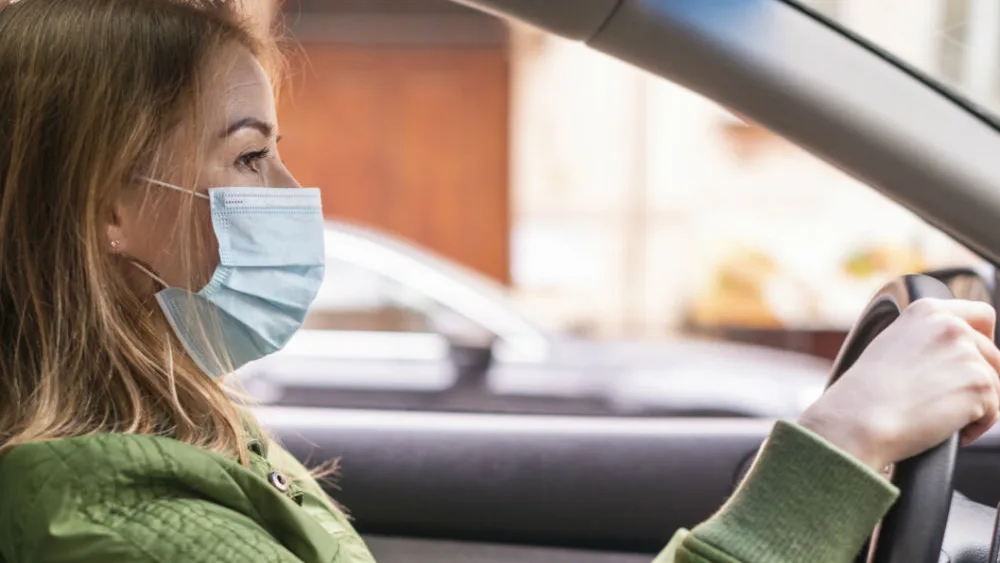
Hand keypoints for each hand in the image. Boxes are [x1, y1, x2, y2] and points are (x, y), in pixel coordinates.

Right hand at [799, 298, 999, 471]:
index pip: (981, 315)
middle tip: (949, 402)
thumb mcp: (891, 346)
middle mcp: (951, 325)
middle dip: (978, 381)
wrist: (859, 418)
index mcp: (926, 312)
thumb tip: (951, 358)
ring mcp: (967, 353)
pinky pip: (994, 410)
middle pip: (993, 355)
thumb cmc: (865, 393)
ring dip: (975, 405)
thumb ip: (926, 340)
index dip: (983, 340)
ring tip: (941, 419)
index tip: (974, 360)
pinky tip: (945, 429)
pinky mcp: (980, 383)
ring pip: (994, 384)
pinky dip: (975, 426)